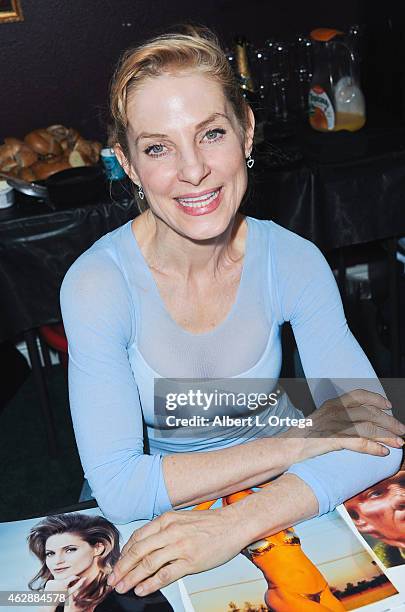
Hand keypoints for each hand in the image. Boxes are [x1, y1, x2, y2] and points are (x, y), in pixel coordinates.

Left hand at [44, 575, 85, 610]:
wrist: (51, 603)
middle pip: (65, 578)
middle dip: (67, 581)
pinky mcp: (49, 582)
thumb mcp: (71, 591)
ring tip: (59, 590)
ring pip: (60, 579)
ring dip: (60, 583)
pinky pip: (54, 580)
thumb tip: (85, 578)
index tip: (77, 579)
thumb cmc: (62, 597)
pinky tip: (54, 589)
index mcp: (64, 583)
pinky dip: (55, 584)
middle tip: (66, 588)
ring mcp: (53, 581)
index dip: (75, 577)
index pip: (72, 577)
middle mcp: (58, 581)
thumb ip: (78, 585)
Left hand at [107, 504, 245, 595]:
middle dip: (122, 567)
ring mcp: (180, 546)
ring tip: (123, 587)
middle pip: (138, 551)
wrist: (233, 524)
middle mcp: (170, 531)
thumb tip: (146, 545)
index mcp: (166, 520)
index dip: (124, 553)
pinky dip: (151, 583)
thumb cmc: (209, 524)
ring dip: (132, 577)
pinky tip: (142, 589)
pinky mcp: (190, 561)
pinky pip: (165, 574)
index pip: (137, 537)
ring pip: (148, 563)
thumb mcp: (181, 519)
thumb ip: (164, 530)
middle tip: (113, 579)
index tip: (118, 564)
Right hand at [281, 389, 404, 461]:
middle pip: (369, 412)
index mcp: (332, 404)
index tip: (389, 406)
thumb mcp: (321, 420)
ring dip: (387, 435)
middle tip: (401, 430)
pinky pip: (359, 441)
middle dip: (389, 421)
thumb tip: (357, 423)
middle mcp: (335, 410)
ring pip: (368, 426)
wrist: (286, 447)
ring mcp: (334, 424)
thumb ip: (337, 418)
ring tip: (398, 443)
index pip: (359, 395)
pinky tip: (383, 452)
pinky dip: (374, 447)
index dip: (376, 399)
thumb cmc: (302, 437)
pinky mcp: (333, 439)